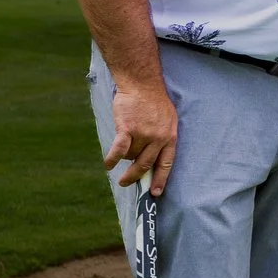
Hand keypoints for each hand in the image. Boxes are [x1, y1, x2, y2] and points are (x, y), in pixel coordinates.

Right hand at [103, 79, 178, 194]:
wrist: (142, 84)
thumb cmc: (154, 101)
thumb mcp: (168, 120)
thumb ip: (163, 137)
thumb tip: (154, 156)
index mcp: (170, 137)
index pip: (166, 164)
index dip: (160, 180)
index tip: (155, 193)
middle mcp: (158, 139)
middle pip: (145, 165)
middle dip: (135, 177)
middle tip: (125, 183)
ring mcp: (143, 134)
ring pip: (130, 155)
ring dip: (124, 155)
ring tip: (121, 148)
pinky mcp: (127, 129)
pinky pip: (119, 150)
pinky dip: (112, 159)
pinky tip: (108, 165)